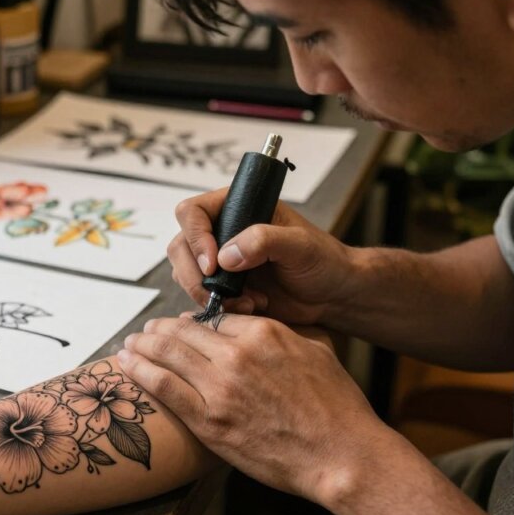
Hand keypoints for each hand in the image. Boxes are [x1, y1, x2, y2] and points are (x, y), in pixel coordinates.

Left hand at [118, 314, 388, 504]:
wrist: (343, 456)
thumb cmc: (337, 408)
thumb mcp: (318, 350)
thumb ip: (284, 332)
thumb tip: (257, 325)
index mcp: (264, 332)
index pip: (216, 318)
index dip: (196, 321)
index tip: (185, 326)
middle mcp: (237, 355)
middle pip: (184, 330)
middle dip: (161, 328)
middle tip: (148, 330)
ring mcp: (220, 388)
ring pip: (167, 353)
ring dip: (142, 344)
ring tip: (130, 342)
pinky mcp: (209, 421)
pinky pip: (163, 388)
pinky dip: (139, 371)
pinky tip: (125, 362)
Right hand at [169, 189, 356, 324]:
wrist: (332, 295)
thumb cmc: (323, 261)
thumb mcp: (300, 244)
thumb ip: (264, 240)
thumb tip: (226, 255)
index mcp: (237, 207)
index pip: (193, 213)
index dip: (196, 238)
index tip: (214, 264)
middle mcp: (222, 231)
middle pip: (181, 246)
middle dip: (195, 274)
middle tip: (220, 293)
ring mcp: (219, 260)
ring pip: (185, 273)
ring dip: (208, 293)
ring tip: (247, 302)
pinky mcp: (222, 286)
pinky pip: (199, 295)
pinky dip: (217, 306)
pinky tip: (248, 307)